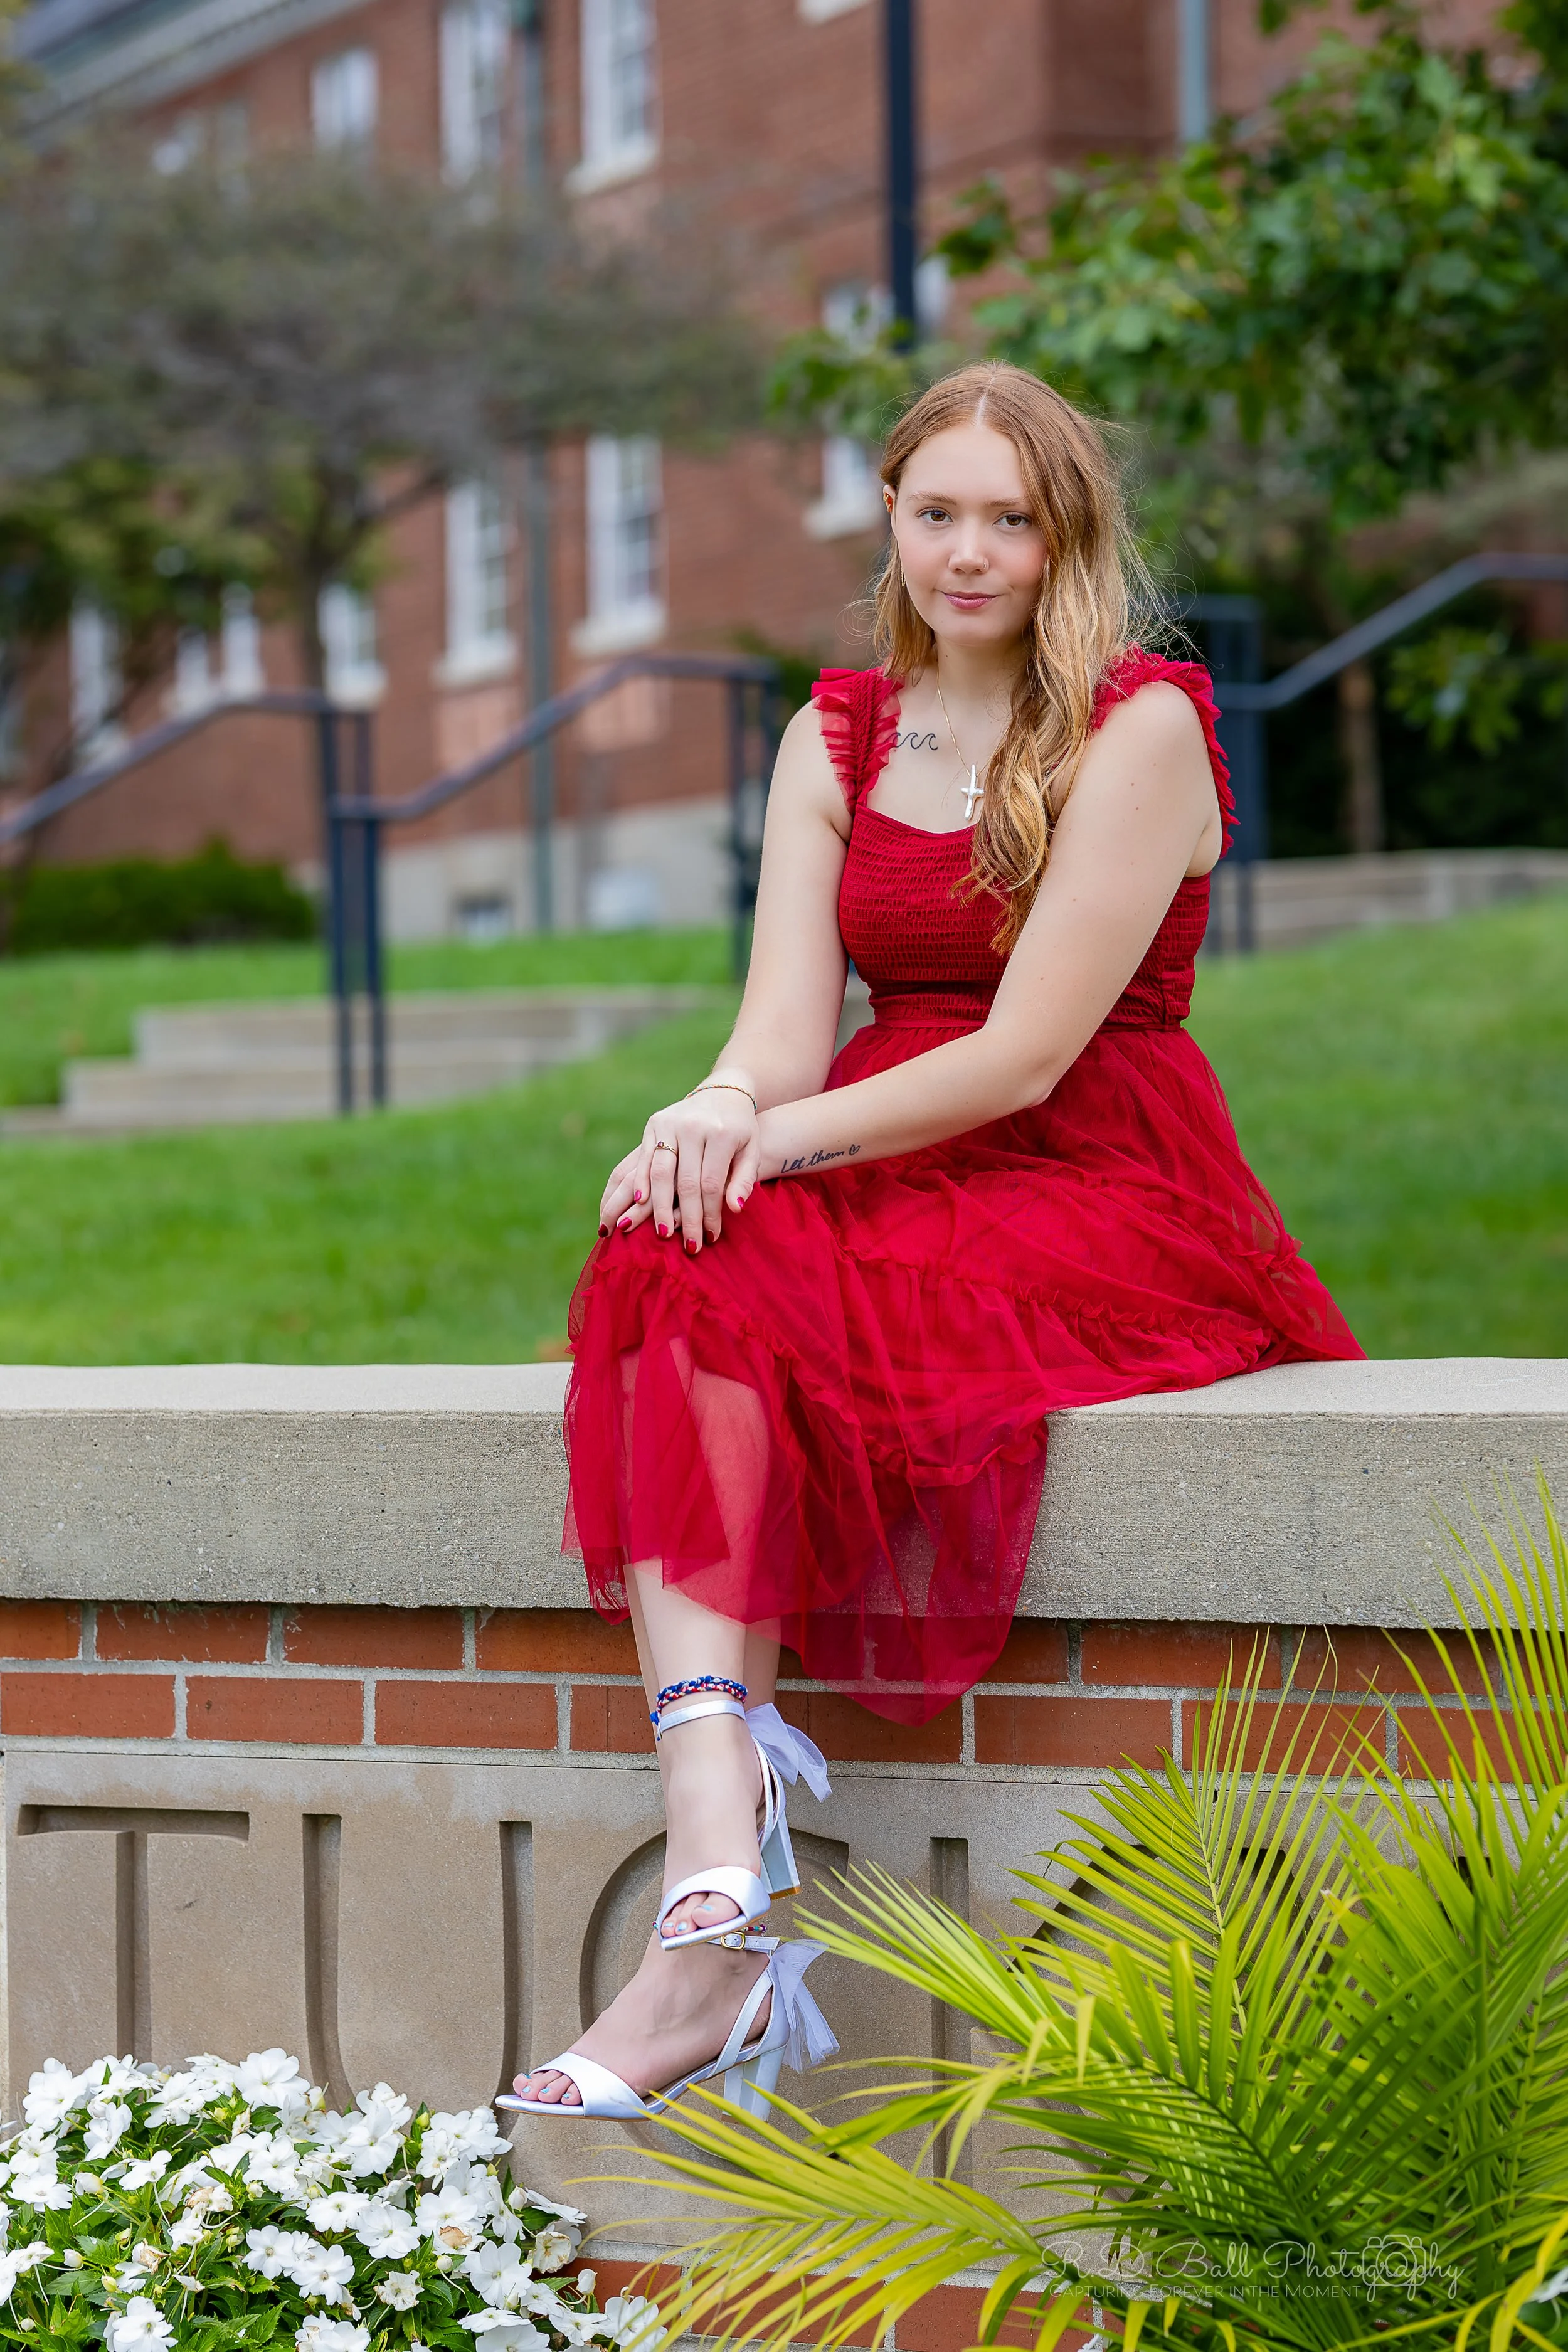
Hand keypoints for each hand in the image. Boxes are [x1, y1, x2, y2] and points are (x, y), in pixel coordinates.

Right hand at [599, 1087, 759, 1251]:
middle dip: (684, 1218)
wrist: (724, 1092)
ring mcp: (670, 1123)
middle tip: (687, 1247)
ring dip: (656, 1207)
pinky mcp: (654, 1123)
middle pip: (684, 1182)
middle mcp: (692, 1126)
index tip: (709, 1238)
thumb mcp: (752, 1151)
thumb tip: (734, 1209)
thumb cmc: (741, 1130)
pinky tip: (638, 1204)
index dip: (709, 1215)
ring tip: (661, 1234)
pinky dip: (639, 1183)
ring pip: (658, 1172)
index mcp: (721, 1134)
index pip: (710, 1184)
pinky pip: (643, 1159)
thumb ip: (744, 1180)